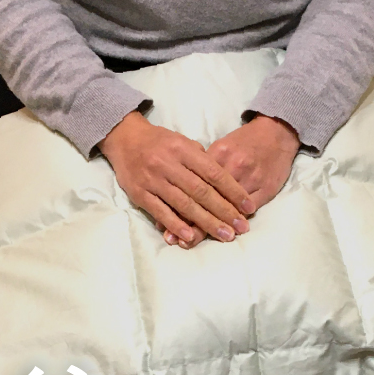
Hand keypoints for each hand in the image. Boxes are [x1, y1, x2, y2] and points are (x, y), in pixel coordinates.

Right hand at [99, 111, 254, 245]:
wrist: (124, 138)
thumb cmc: (159, 142)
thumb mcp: (182, 141)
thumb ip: (201, 159)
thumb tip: (224, 181)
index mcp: (183, 150)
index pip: (214, 173)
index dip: (234, 191)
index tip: (249, 207)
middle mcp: (169, 164)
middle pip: (202, 192)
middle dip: (224, 211)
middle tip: (241, 227)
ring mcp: (153, 180)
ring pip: (184, 204)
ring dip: (206, 222)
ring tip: (224, 235)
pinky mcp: (140, 193)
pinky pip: (160, 212)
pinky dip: (176, 225)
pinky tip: (190, 236)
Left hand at [164, 115, 299, 247]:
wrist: (277, 133)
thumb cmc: (246, 142)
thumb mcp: (222, 147)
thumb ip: (202, 164)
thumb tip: (178, 185)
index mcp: (218, 153)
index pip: (193, 182)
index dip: (177, 202)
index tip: (164, 222)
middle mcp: (232, 166)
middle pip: (205, 197)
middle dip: (187, 220)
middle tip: (173, 239)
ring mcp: (250, 178)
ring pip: (224, 207)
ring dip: (207, 226)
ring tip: (191, 242)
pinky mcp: (265, 188)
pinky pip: (246, 210)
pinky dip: (233, 222)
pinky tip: (225, 233)